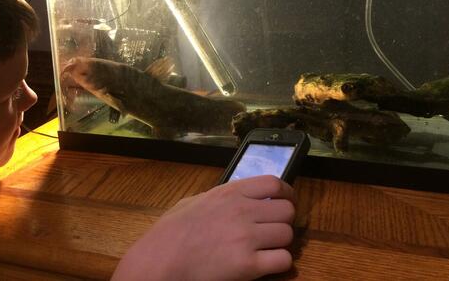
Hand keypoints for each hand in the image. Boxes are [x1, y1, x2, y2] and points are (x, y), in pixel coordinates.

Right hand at [111, 175, 294, 280]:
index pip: (274, 184)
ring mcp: (247, 238)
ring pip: (288, 235)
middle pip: (287, 211)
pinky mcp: (249, 266)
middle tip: (274, 229)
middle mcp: (242, 211)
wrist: (160, 262)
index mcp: (229, 193)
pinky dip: (279, 263)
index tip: (287, 201)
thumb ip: (220, 197)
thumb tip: (238, 197)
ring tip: (267, 248)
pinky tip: (265, 264)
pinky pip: (283, 260)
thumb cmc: (170, 233)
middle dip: (284, 221)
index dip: (287, 193)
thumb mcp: (194, 202)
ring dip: (281, 243)